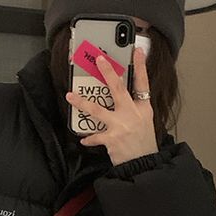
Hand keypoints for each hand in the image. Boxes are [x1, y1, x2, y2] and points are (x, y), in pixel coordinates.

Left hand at [65, 47, 158, 165]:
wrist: (145, 165)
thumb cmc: (143, 144)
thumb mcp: (145, 123)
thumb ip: (135, 109)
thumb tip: (122, 99)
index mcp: (143, 109)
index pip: (143, 83)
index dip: (141, 66)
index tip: (137, 51)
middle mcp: (132, 114)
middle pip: (118, 89)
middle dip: (108, 72)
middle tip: (99, 59)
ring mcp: (121, 126)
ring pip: (97, 110)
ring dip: (82, 102)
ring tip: (70, 96)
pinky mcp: (112, 139)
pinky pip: (95, 136)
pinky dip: (89, 139)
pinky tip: (83, 140)